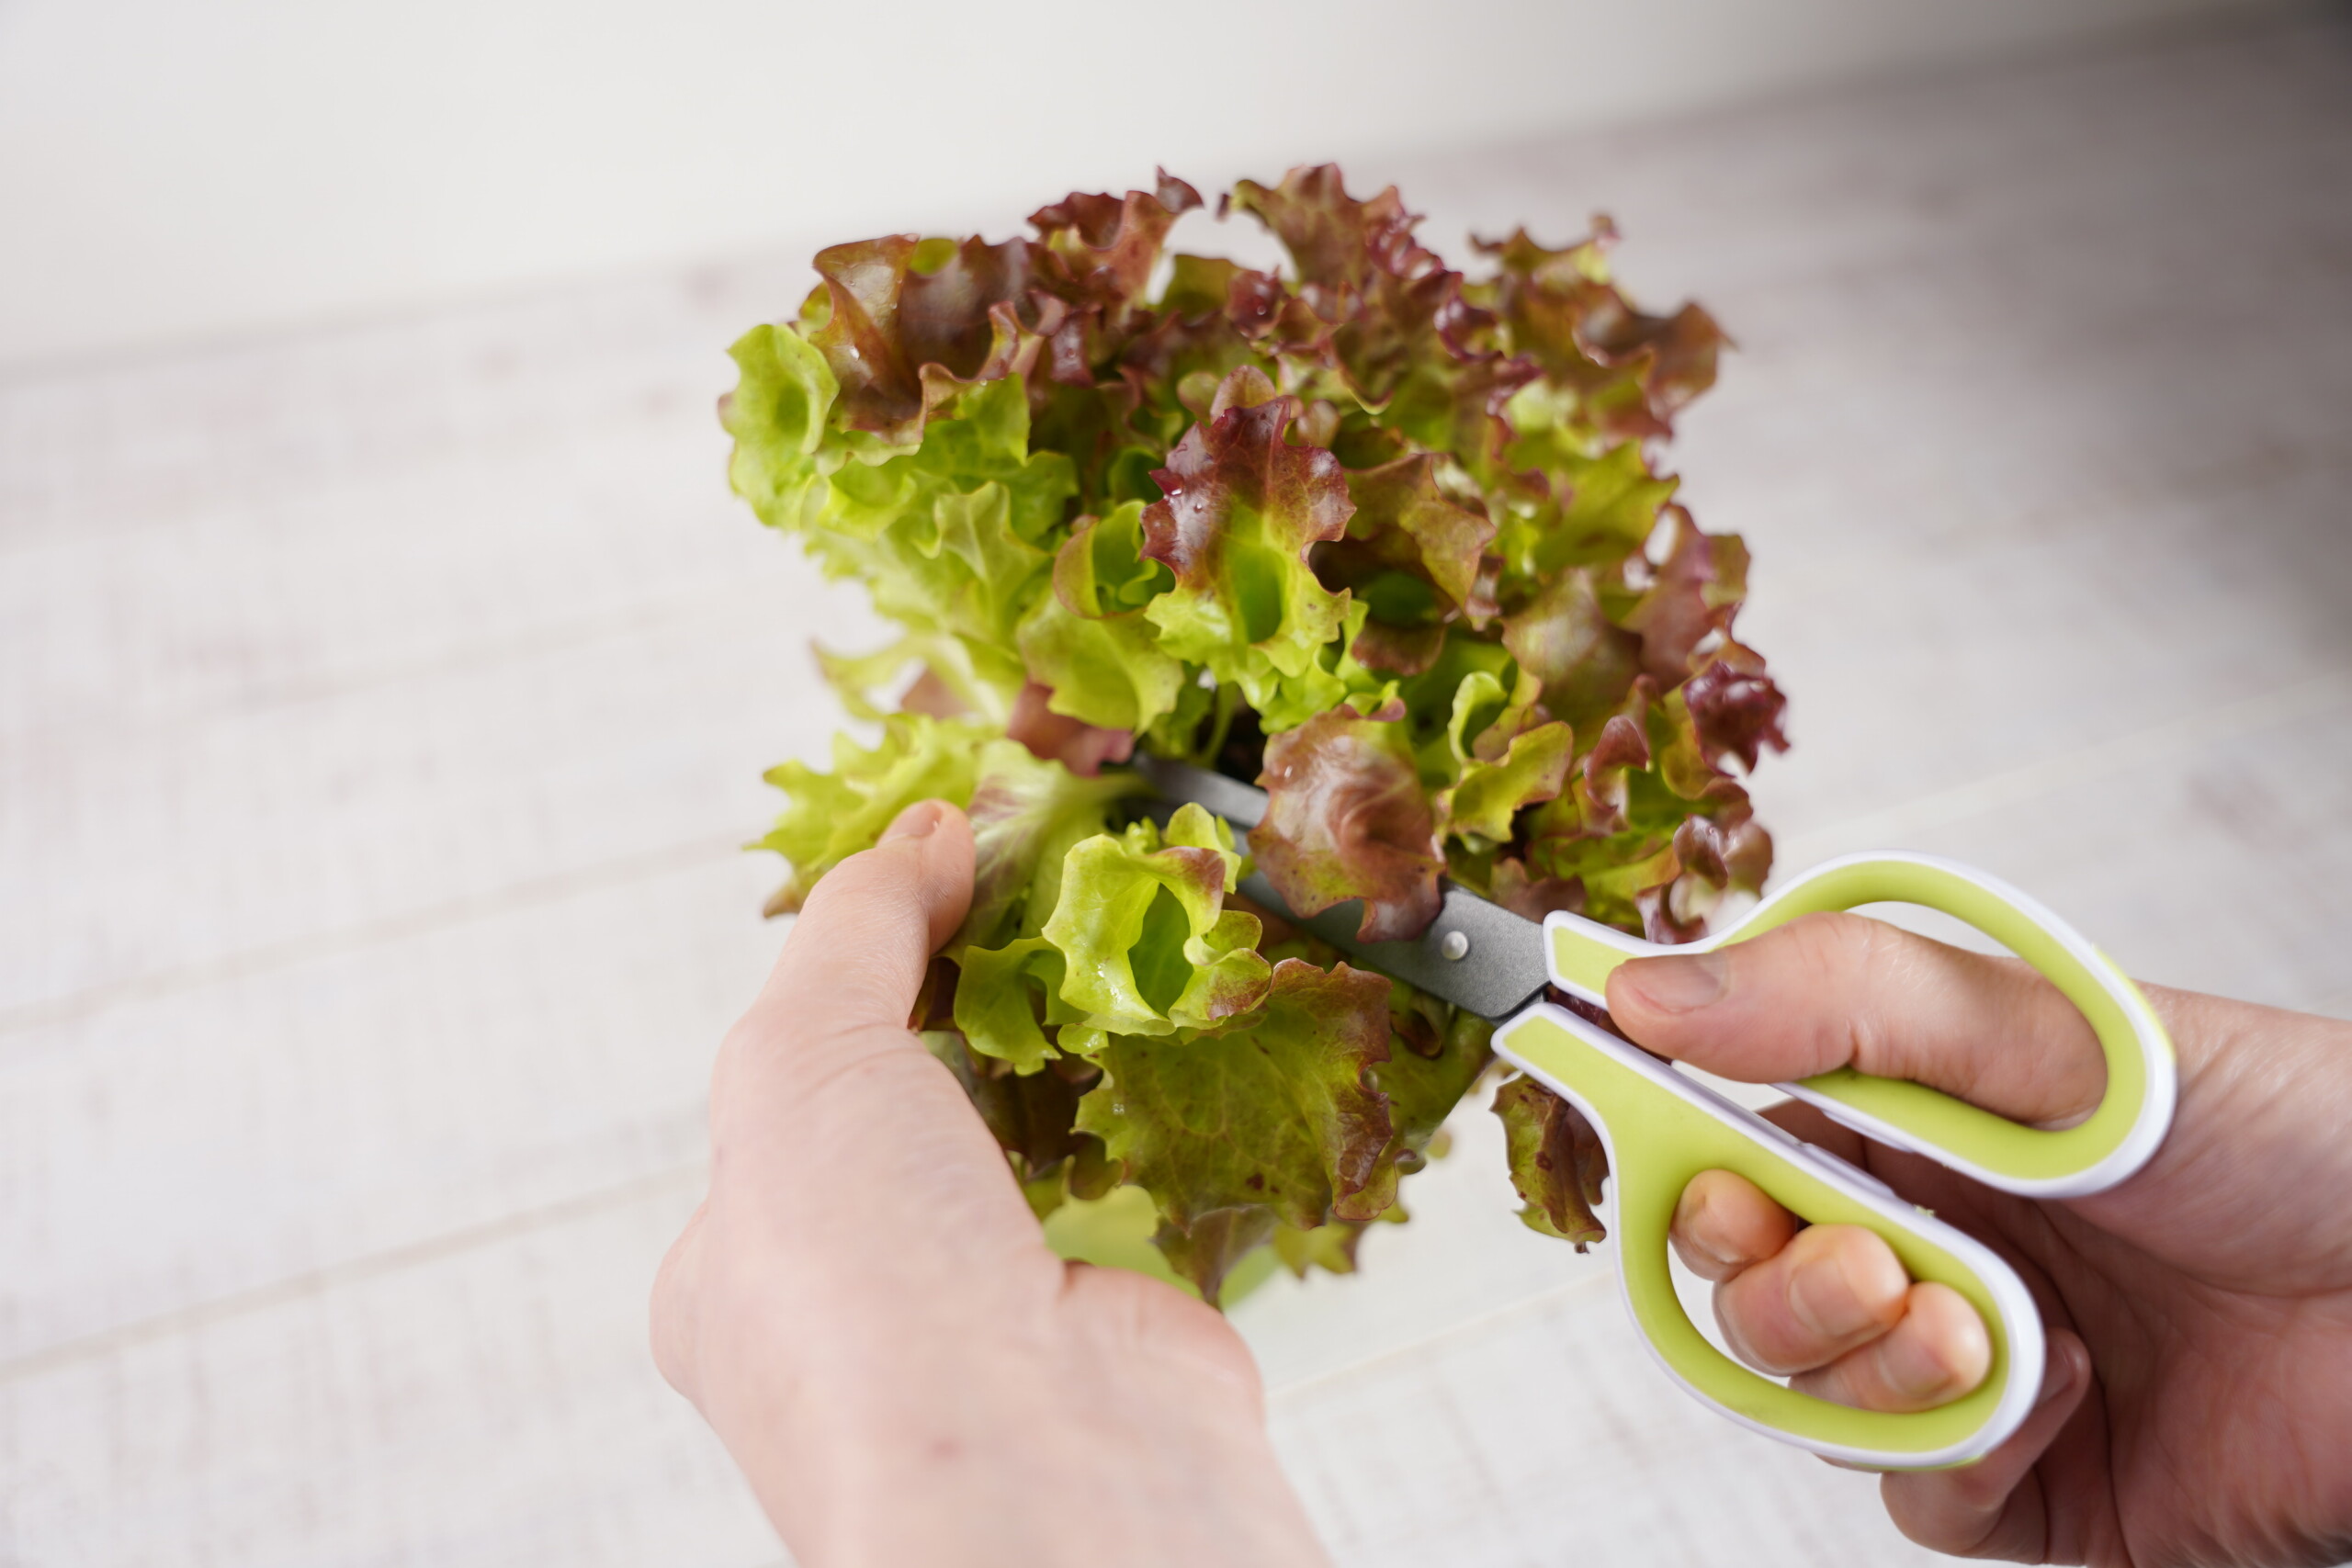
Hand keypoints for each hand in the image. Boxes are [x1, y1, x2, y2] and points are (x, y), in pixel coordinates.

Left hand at [649, 801, 1328, 1567]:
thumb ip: (856, 933)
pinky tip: (1188, 1025)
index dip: (862, 966)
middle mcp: (862, 1304)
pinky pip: (1146, 1179)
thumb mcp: (799, 1063)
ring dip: (1079, 1043)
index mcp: (739, 1265)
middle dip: (982, 1003)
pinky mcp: (1127, 1317)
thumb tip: (925, 835)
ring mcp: (1000, 1319)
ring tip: (1119, 931)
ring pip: (1041, 1140)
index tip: (940, 869)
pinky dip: (1168, 1103)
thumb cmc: (863, 1296)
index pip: (793, 1083)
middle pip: (923, 1104)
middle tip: (1042, 894)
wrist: (1044, 1476)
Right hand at [1608, 913, 2351, 1565]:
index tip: (1664, 1142)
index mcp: (1912, 1110)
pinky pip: (1915, 1493)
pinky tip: (2058, 1402)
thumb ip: (1842, 1002)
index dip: (1677, 1147)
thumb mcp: (2057, 1033)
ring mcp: (1969, 1356)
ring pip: (1809, 1391)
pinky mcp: (2027, 1476)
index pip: (1726, 1126)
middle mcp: (1926, 1229)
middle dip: (1777, 1282)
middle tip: (1865, 1261)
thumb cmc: (2291, 1136)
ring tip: (1984, 1331)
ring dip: (1872, 1368)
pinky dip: (1961, 1456)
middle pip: (1743, 1277)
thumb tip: (1642, 985)